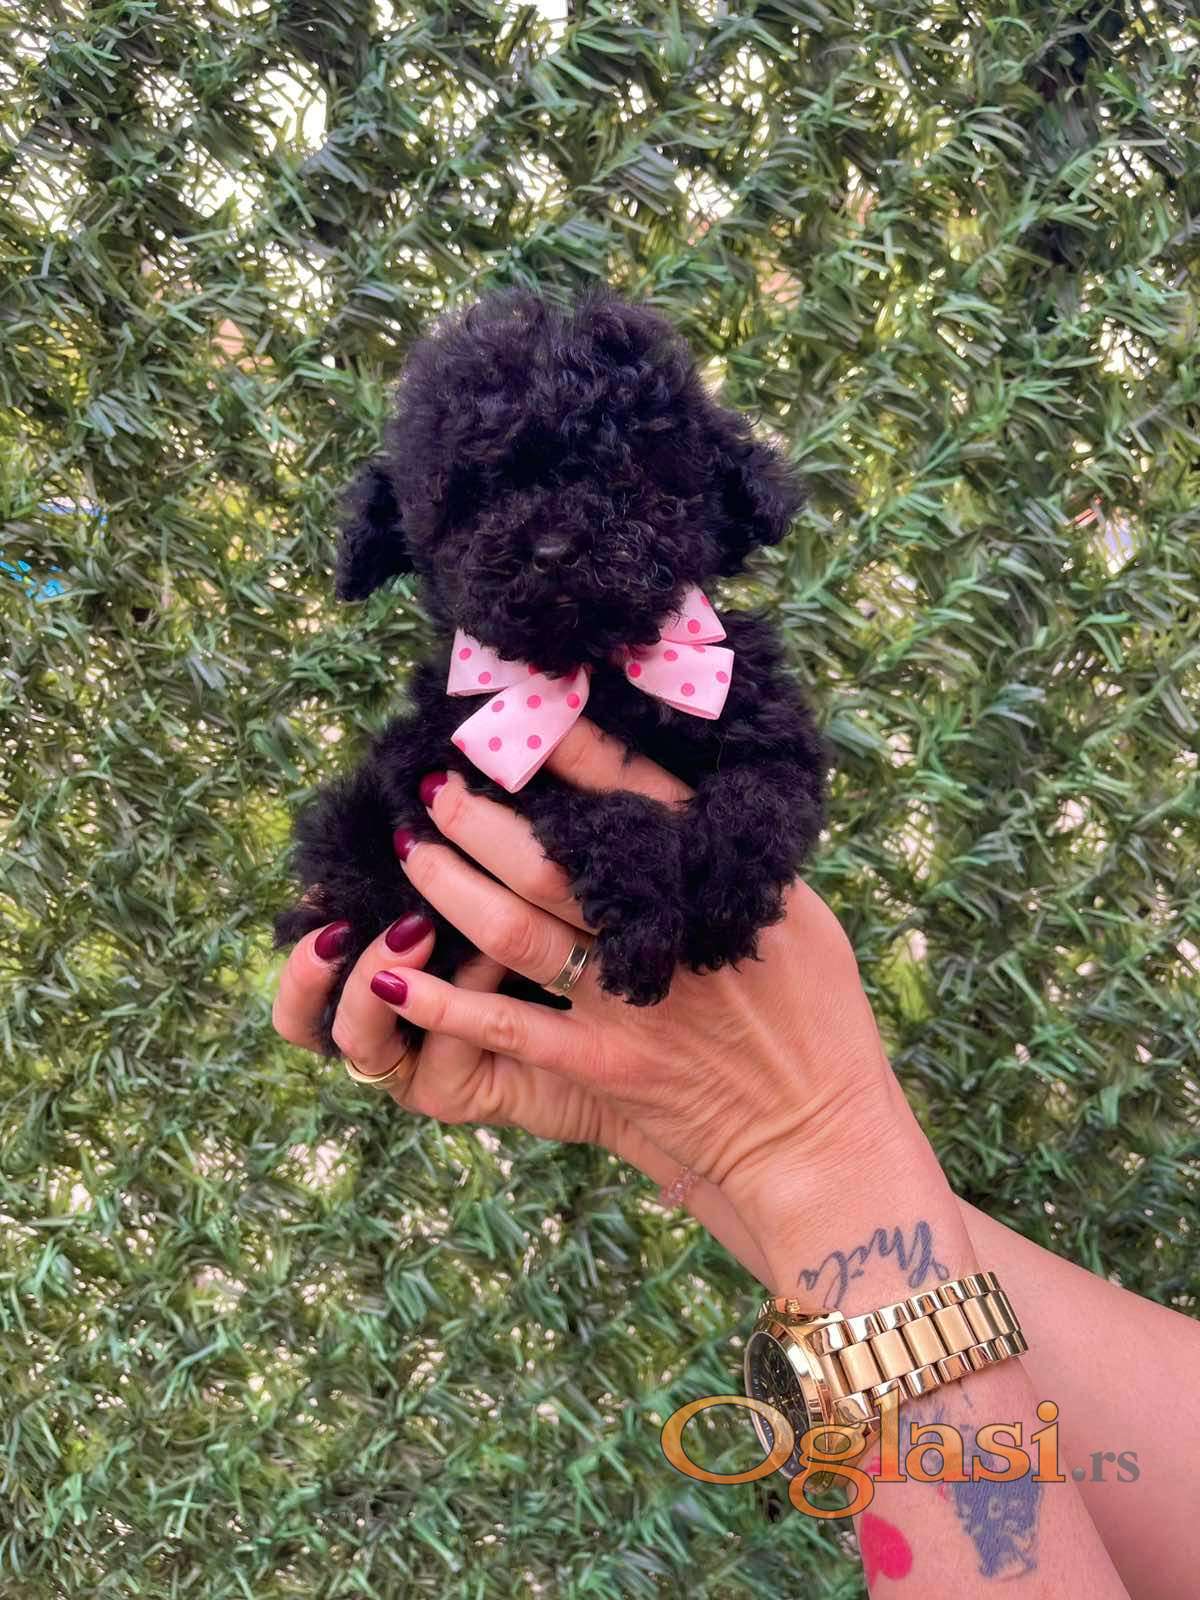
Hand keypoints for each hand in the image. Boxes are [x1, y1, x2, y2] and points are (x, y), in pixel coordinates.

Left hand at [330, 717, 910, 1254]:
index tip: (521, 710)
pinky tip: (391, 972)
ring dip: (451, 884)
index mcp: (717, 880)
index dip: (568, 748)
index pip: (633, 795)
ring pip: (515, 930)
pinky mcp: (603, 1065)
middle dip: (482, 815)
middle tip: (432, 782)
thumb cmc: (819, 1020)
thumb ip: (738, 861)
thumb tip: (683, 799)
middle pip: (552, 858)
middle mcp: (666, 930)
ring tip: (410, 846)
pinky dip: (442, 1001)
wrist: (822, 1136)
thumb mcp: (804, 916)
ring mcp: (630, 1000)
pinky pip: (506, 1027)